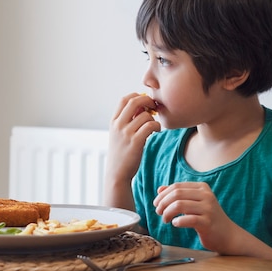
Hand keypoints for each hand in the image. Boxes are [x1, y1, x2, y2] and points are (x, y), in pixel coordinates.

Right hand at [104, 93, 160, 208]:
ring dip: (154, 119)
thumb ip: (127, 121)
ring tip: (154, 127)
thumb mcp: (119, 135)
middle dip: (147, 102)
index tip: (145, 103)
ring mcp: (126, 133)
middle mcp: (118, 125)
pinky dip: (157, 127)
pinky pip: (151, 126)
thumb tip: (143, 107)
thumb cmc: (121, 153)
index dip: (137, 96)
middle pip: (134, 102)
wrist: (117, 174)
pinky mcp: (136, 142)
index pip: (124, 99)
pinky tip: (156, 132)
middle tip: (154, 109)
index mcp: (114, 122)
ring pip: (145, 115)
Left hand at [153, 182, 234, 251]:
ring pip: (179, 205)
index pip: (177, 186)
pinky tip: (175, 224)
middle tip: (159, 212)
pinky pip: (187, 219)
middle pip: (177, 194)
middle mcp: (206, 195)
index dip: (163, 195)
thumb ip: (179, 195)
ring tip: (166, 220)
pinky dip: (177, 221)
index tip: (156, 204)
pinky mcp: (207, 222)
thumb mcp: (194, 203)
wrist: (228, 235)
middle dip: (163, 203)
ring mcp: (208, 209)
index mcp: (202, 188)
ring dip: (167, 213)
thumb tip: (159, 189)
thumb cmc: (208, 218)